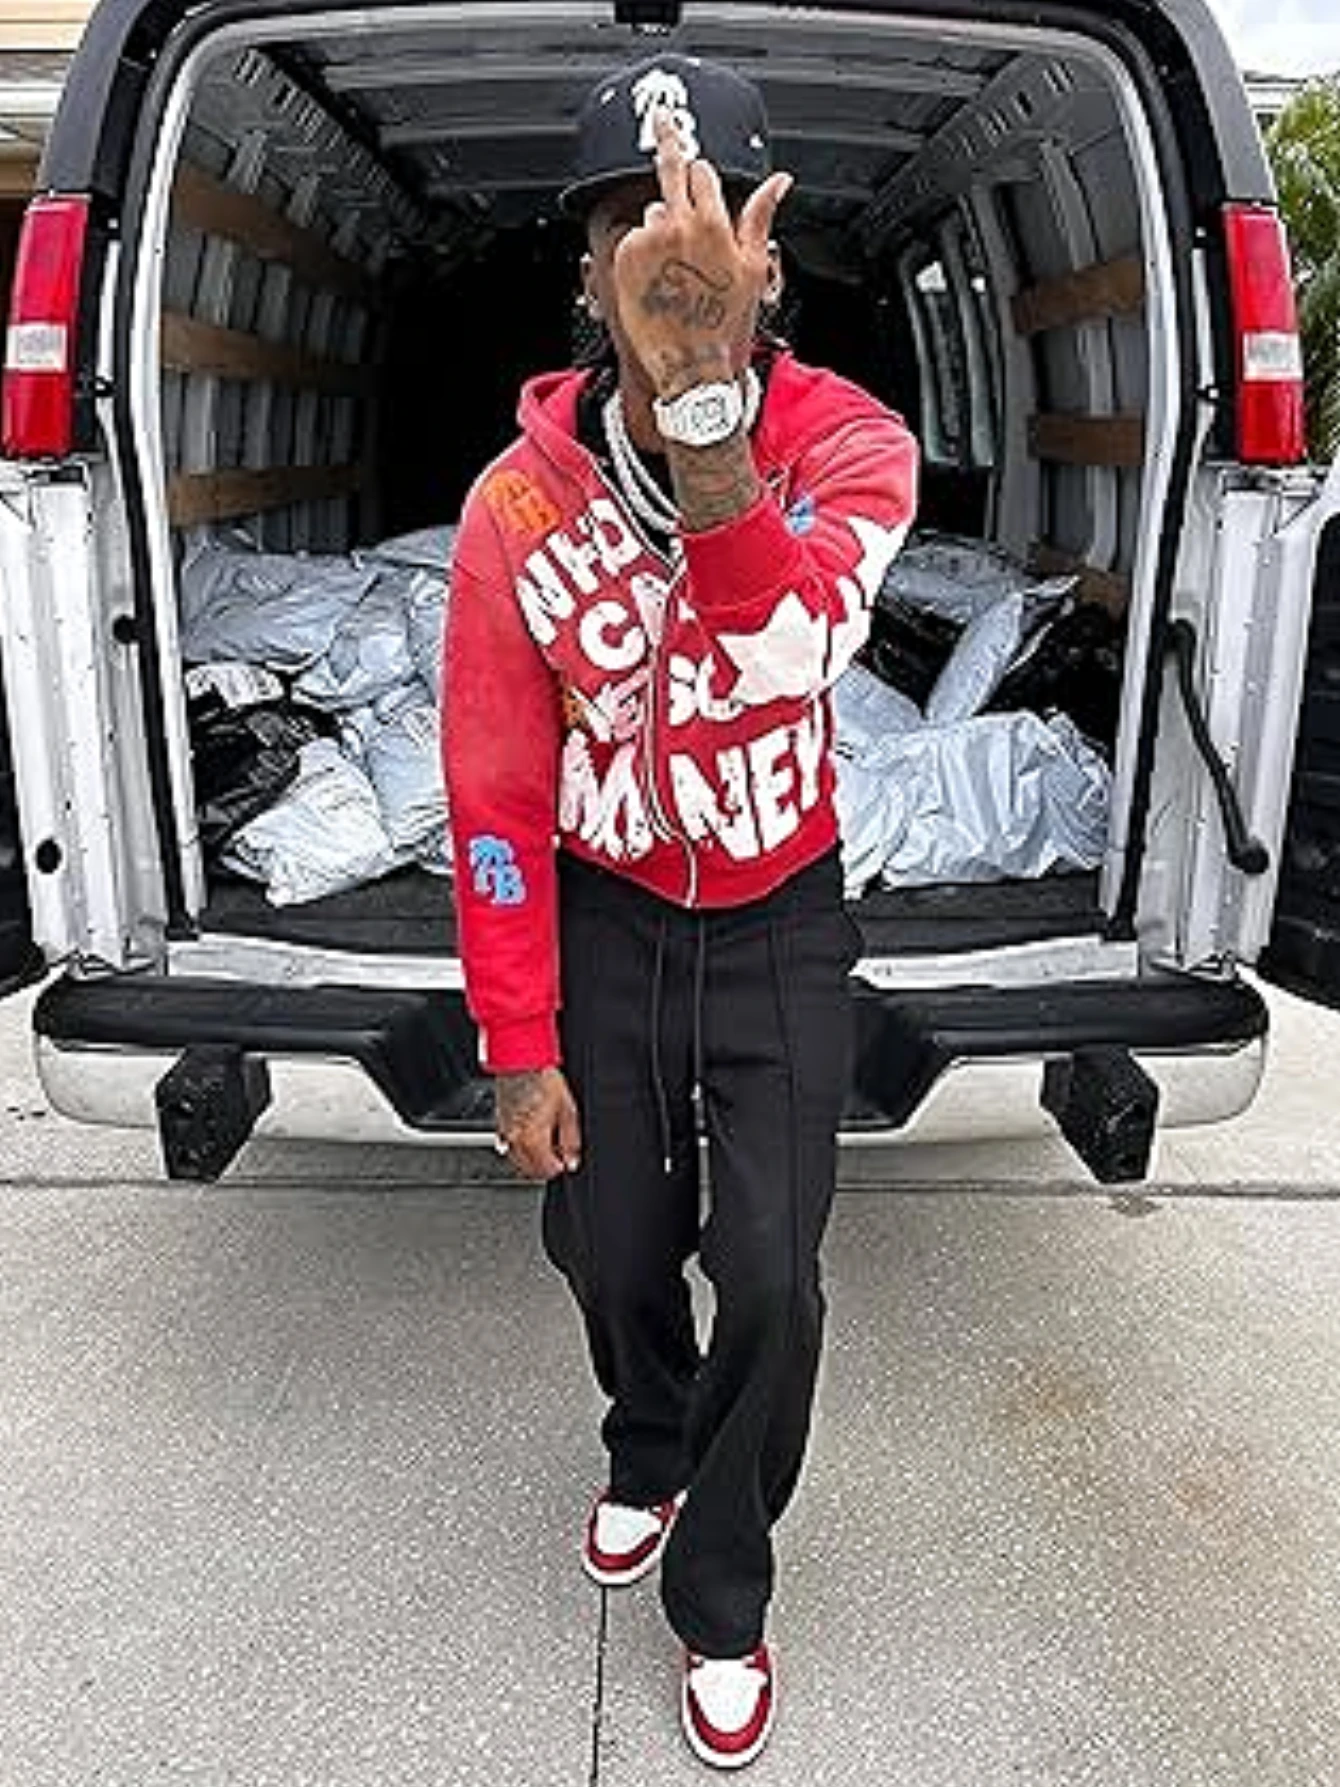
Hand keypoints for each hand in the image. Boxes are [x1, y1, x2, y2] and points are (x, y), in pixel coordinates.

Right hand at [493, 1068, 582, 1180]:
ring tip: (545, 1144)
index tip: (564, 1160)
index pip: (545, 1170)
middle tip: (557, 1154)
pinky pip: (507, 1146)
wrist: (522, 1062)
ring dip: (531, 1159)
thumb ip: (571, 1141)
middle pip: (529, 1169)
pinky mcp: (499, 1124)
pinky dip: (517, 1148)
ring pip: (517, 1160)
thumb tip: (572, 1161)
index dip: (558, 1167)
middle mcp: (515, 1139)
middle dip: (544, 1167)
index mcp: (533, 1138)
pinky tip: (528, 1139)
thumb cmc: (545, 1080)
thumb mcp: (568, 1111)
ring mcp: (504, 1132)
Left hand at [613, 108, 791, 396]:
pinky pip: (635, 237)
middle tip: (662, 116)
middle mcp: (677, 224)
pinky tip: (658, 277)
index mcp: (713, 223)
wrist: (691, 365)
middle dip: (668, 143)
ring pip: (653, 209)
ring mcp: (648, 240)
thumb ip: (761, 216)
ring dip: (662, 225)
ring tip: (676, 267)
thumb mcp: (753, 267)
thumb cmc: (724, 322)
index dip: (702, 179)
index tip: (696, 173)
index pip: (702, 172)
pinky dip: (643, 250)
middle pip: (670, 168)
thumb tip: (780, 180)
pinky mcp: (626, 258)